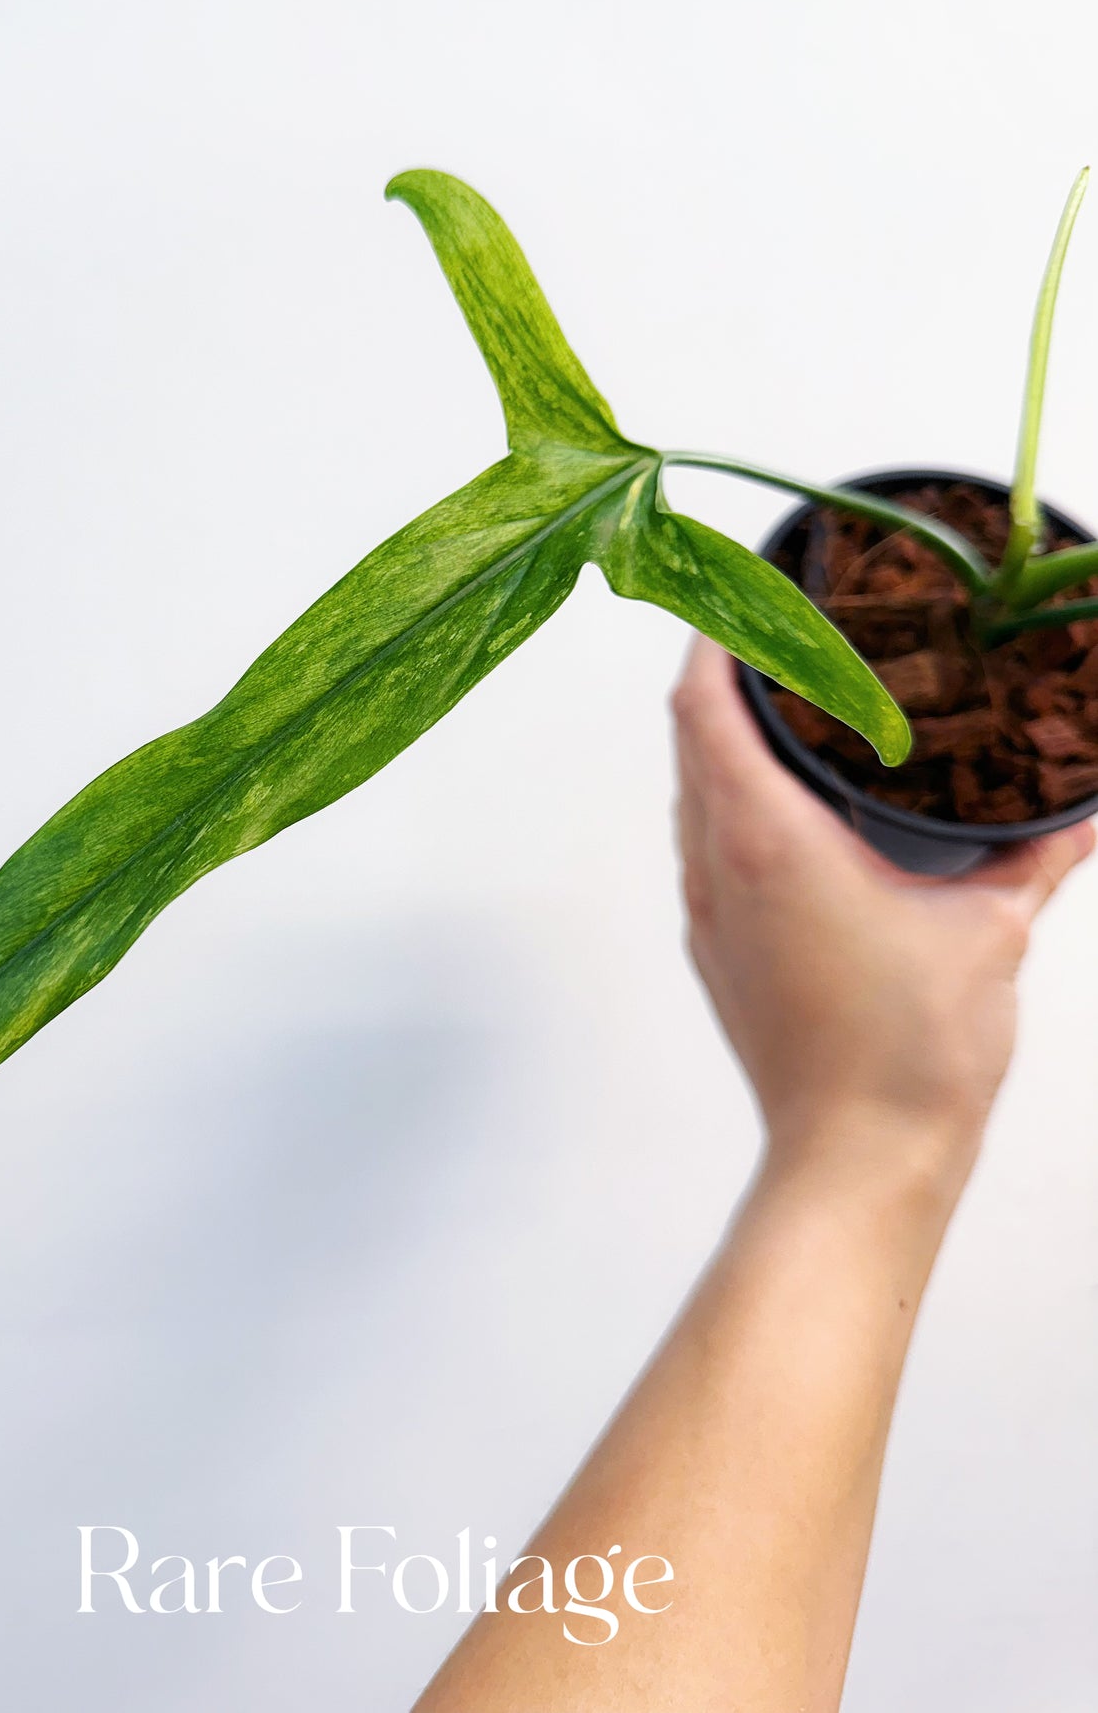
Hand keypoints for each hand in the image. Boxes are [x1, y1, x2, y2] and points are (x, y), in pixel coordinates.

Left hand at [672, 639, 1093, 1179]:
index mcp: (766, 838)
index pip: (707, 703)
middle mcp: (716, 865)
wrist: (856, 1158)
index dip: (715, 634)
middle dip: (724, 671)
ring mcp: (706, 911)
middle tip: (780, 628)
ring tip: (785, 699)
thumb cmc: (910, 1053)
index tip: (743, 589)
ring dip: (722, 736)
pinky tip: (788, 800)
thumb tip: (1085, 810)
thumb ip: (1038, 855)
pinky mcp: (715, 949)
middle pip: (690, 736)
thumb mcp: (991, 931)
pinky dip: (728, 796)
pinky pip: (702, 844)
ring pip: (691, 791)